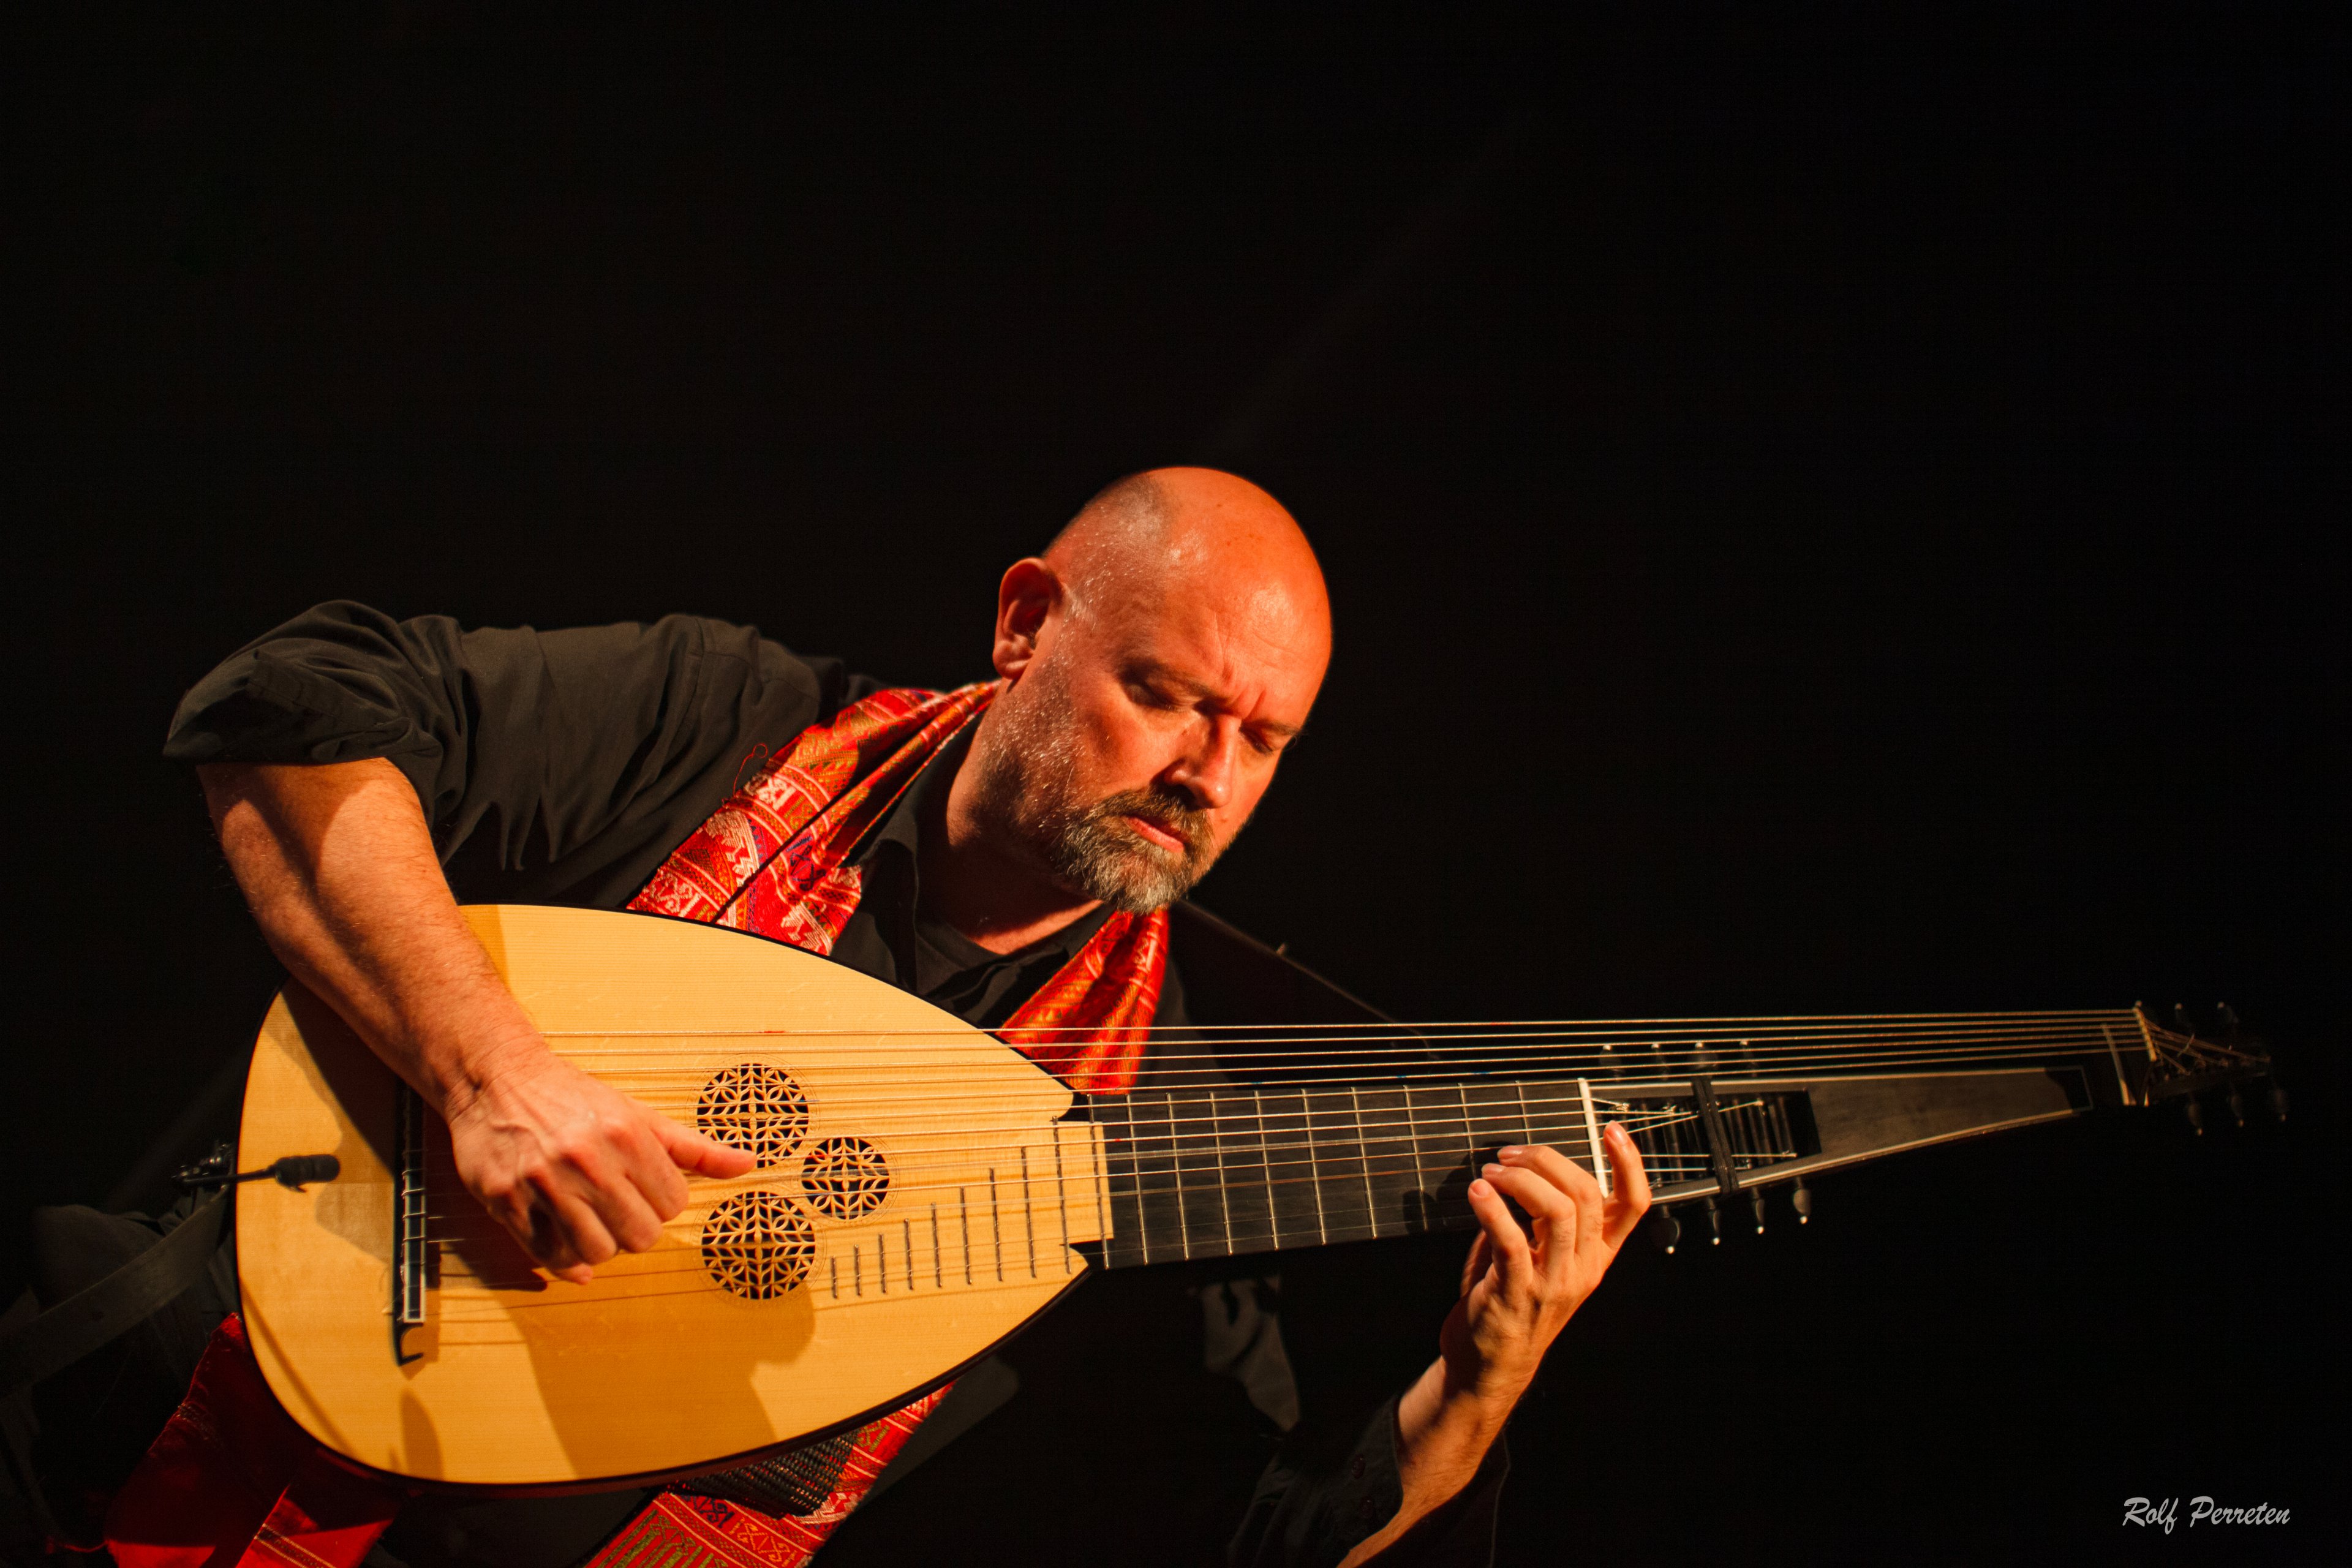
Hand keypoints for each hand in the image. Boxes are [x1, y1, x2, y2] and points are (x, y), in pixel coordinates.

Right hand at [446, 1044, 755, 1283]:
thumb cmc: (573, 1098)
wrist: (497, 1079)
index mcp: (626, 1136)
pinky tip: (563, 1234)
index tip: (644, 1190)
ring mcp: (544, 1183)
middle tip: (618, 1208)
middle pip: (640, 1236)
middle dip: (635, 1229)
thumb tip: (748, 1164)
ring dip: (598, 1245)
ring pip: (596, 1252)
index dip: (663, 1202)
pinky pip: (548, 1255)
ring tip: (589, 1219)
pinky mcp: (505, 1201)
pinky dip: (561, 1256)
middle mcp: (587, 1160)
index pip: (673, 1204)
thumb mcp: (637, 1114)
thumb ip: (694, 1147)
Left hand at [1440, 1123, 1651, 1406]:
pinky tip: (1476, 1193)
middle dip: (1547, 1160)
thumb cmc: (1511, 1304)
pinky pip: (1511, 1239)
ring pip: (1558, 1212)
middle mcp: (1583, 1268)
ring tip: (1491, 1173)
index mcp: (1596, 1256)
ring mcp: (1554, 1282)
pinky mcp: (1518, 1292)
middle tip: (1509, 1155)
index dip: (1629, 1164)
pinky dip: (1493, 1207)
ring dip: (1520, 1180)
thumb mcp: (1541, 1258)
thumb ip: (1540, 1218)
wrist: (1489, 1366)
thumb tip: (1523, 1171)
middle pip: (1587, 1195)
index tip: (1613, 1130)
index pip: (1634, 1206)